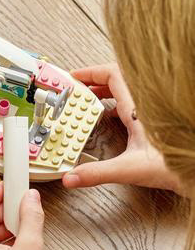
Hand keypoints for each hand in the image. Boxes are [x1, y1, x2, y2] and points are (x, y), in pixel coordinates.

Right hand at [62, 63, 181, 193]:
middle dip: (93, 82)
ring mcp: (150, 113)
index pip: (112, 75)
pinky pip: (131, 104)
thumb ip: (97, 173)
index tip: (73, 77)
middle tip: (77, 89)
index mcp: (138, 109)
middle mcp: (145, 107)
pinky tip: (108, 118)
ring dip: (104, 93)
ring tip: (88, 101)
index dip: (90, 72)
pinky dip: (115, 105)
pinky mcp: (155, 123)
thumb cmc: (177, 165)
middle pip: (117, 80)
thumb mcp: (130, 169)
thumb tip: (72, 177)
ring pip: (125, 92)